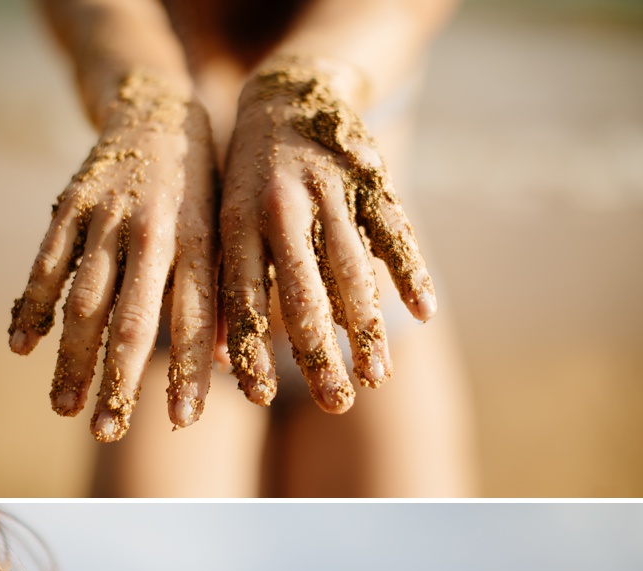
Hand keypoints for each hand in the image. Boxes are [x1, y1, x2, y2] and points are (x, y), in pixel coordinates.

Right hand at [9, 71, 217, 439]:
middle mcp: (153, 230)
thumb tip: (223, 364)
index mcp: (200, 240)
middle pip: (133, 319)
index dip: (189, 370)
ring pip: (85, 301)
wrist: (157, 107)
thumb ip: (221, 296)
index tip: (182, 419)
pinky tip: (22, 347)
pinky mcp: (70, 205)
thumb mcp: (222, 233)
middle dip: (119, 380)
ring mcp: (107, 217)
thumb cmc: (199, 188)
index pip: (195, 317)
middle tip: (107, 432)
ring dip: (73, 360)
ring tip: (64, 407)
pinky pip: (46, 264)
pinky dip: (32, 306)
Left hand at [220, 56, 436, 412]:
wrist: (283, 94)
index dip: (250, 350)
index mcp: (237, 226)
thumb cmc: (243, 185)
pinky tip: (423, 312)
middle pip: (303, 294)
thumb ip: (222, 294)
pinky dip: (410, 271)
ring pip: (350, 269)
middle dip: (318, 355)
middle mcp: (282, 209)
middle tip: (336, 404)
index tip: (260, 399)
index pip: (242, 300)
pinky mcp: (370, 177)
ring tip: (376, 376)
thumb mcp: (220, 230)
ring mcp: (330, 191)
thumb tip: (219, 367)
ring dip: (366, 328)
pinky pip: (393, 229)